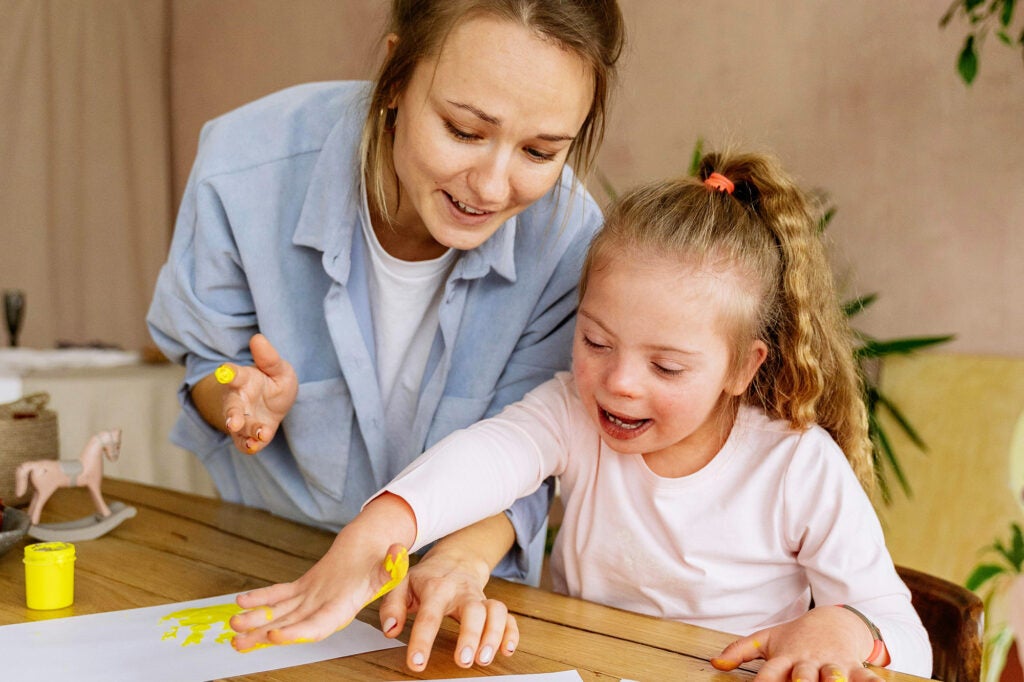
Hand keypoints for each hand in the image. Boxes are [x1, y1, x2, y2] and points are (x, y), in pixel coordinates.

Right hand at [215, 333, 297, 453]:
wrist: (276, 404)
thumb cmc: (274, 382)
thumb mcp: (279, 368)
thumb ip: (269, 357)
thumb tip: (257, 338)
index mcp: (244, 379)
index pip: (234, 374)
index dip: (229, 373)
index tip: (225, 372)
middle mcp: (238, 400)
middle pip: (231, 407)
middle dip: (232, 415)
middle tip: (233, 422)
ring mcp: (241, 418)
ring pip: (238, 427)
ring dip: (246, 432)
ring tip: (258, 434)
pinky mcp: (247, 434)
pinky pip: (244, 442)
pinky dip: (249, 445)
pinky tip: (257, 444)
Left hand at [230, 542, 406, 650]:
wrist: (371, 553)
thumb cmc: (381, 562)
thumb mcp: (389, 564)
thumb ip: (392, 565)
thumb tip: (398, 553)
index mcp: (342, 608)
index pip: (317, 627)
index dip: (296, 633)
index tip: (275, 635)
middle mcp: (323, 608)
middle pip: (291, 626)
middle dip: (264, 634)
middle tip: (239, 640)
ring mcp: (310, 600)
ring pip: (280, 614)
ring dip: (256, 620)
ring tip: (233, 625)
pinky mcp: (302, 589)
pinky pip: (278, 595)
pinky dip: (260, 597)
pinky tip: (241, 601)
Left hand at [378, 543, 518, 671]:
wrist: (454, 559)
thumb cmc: (426, 577)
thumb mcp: (402, 584)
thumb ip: (393, 606)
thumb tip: (390, 629)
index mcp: (436, 587)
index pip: (429, 615)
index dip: (423, 640)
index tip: (417, 662)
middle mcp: (462, 592)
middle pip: (473, 610)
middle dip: (471, 636)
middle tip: (464, 661)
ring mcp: (480, 598)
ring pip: (496, 611)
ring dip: (494, 635)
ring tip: (484, 659)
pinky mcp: (491, 605)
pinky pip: (508, 616)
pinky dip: (511, 633)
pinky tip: (506, 650)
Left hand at [711, 605, 883, 680]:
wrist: (834, 619)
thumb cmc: (797, 635)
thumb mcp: (767, 639)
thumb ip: (740, 651)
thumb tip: (716, 662)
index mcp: (785, 657)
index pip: (770, 672)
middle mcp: (808, 662)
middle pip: (803, 676)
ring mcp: (832, 663)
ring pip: (833, 676)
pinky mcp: (853, 665)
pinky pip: (866, 677)